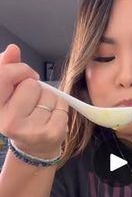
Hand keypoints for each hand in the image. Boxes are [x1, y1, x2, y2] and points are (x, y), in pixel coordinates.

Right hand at [0, 44, 67, 158]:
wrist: (34, 147)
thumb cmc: (21, 115)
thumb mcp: (10, 93)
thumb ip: (8, 69)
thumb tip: (12, 49)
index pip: (5, 76)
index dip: (19, 70)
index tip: (26, 77)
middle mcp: (9, 122)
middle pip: (31, 84)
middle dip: (36, 88)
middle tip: (32, 102)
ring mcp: (31, 130)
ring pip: (49, 95)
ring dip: (50, 99)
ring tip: (42, 111)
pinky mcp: (51, 134)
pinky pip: (62, 106)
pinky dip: (61, 108)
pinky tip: (52, 118)